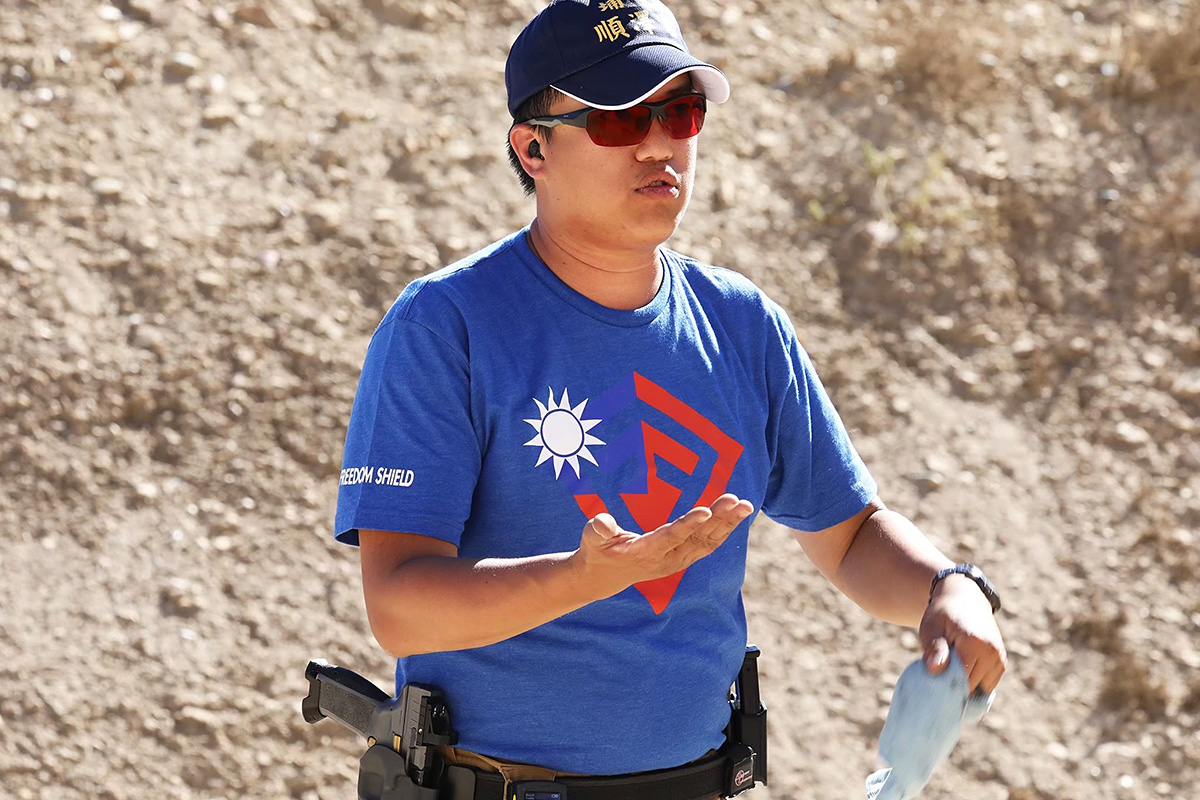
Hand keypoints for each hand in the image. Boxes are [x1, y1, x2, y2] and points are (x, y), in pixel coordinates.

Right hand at [570, 494, 753, 599]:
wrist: (604, 577)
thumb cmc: (597, 551)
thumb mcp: (591, 539)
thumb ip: (598, 530)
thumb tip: (603, 522)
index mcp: (644, 552)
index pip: (670, 537)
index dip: (688, 525)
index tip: (706, 510)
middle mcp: (665, 560)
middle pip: (696, 539)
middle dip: (717, 519)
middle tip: (734, 499)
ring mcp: (676, 561)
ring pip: (707, 542)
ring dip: (727, 523)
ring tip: (744, 505)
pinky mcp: (683, 559)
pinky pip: (708, 545)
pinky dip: (724, 530)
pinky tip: (737, 515)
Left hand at [919, 574, 1006, 694]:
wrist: (964, 599)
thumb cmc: (942, 615)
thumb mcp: (931, 627)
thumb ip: (934, 648)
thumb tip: (935, 669)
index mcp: (973, 643)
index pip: (961, 680)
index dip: (946, 687)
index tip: (934, 686)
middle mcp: (991, 651)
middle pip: (972, 686)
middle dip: (955, 687)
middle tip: (940, 676)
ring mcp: (999, 657)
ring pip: (982, 688)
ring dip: (967, 686)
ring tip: (952, 670)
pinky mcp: (1002, 661)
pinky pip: (989, 683)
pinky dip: (977, 683)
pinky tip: (964, 673)